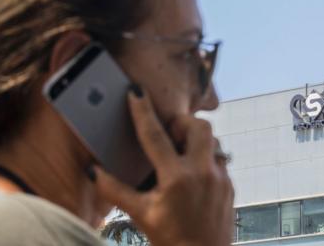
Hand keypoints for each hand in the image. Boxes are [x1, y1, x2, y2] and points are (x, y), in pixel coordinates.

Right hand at [94, 86, 233, 245]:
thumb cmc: (171, 240)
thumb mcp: (141, 214)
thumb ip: (116, 190)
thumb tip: (93, 172)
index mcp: (176, 178)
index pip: (154, 136)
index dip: (142, 111)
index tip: (136, 92)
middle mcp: (202, 173)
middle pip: (198, 126)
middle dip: (182, 122)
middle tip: (169, 132)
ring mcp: (220, 178)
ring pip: (213, 140)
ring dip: (196, 140)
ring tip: (180, 153)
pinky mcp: (230, 185)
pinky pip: (219, 159)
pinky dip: (205, 158)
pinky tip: (193, 173)